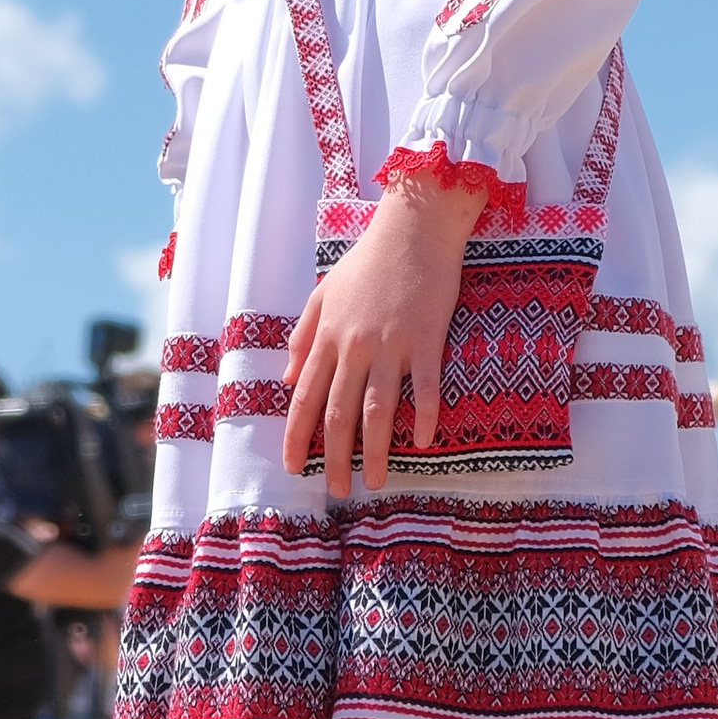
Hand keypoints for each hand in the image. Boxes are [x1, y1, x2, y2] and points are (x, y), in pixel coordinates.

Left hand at [283, 176, 478, 496]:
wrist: (414, 228)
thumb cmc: (369, 259)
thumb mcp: (324, 293)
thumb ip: (304, 336)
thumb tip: (290, 378)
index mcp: (328, 337)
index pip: (305, 396)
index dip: (296, 435)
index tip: (293, 465)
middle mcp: (355, 346)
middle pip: (339, 413)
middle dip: (333, 457)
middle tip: (337, 490)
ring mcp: (391, 345)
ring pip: (377, 409)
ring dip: (374, 450)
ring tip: (375, 480)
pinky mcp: (427, 340)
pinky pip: (425, 387)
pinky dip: (424, 417)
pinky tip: (423, 443)